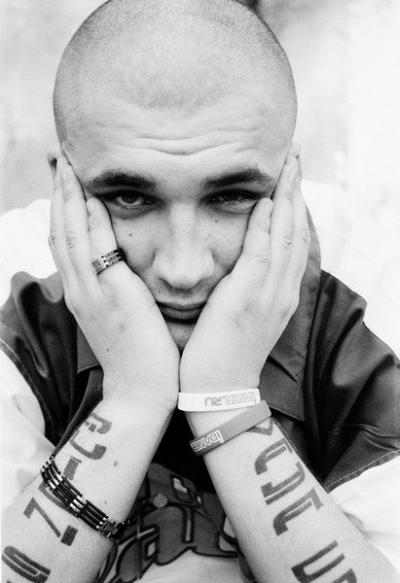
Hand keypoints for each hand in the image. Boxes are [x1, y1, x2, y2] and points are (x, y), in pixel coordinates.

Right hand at [49, 157, 178, 411]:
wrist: (140, 392)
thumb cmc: (137, 355)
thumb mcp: (118, 318)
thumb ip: (115, 290)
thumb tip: (121, 270)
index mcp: (82, 292)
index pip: (65, 240)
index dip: (62, 208)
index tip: (66, 179)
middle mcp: (78, 288)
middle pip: (59, 230)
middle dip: (58, 193)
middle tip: (60, 158)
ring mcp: (90, 291)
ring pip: (70, 233)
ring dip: (68, 196)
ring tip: (68, 163)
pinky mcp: (110, 295)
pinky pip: (95, 248)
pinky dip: (89, 218)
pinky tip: (90, 193)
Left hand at [180, 148, 308, 394]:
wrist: (220, 391)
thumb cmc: (223, 352)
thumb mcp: (241, 315)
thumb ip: (245, 285)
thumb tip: (238, 262)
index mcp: (279, 292)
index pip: (291, 239)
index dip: (293, 204)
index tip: (289, 175)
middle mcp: (281, 290)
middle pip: (296, 230)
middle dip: (296, 190)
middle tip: (295, 155)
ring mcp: (268, 295)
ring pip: (286, 236)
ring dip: (288, 197)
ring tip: (288, 164)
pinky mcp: (247, 300)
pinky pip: (262, 256)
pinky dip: (268, 228)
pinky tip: (267, 201)